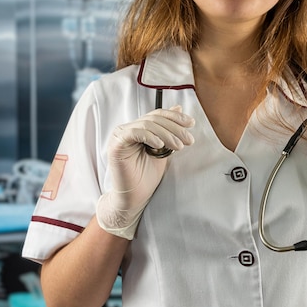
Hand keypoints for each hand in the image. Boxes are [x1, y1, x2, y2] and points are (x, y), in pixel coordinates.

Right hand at [96, 105, 194, 238]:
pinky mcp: (116, 145)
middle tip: (189, 139)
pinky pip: (134, 133)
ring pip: (147, 124)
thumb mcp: (163, 149)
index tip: (191, 124)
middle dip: (175, 128)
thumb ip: (168, 131)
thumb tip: (178, 108)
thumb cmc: (146, 176)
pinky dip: (150, 136)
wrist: (135, 197)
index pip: (157, 115)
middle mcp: (127, 129)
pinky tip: (161, 145)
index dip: (175, 117)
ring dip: (167, 134)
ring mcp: (120, 136)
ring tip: (179, 146)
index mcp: (137, 128)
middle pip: (154, 119)